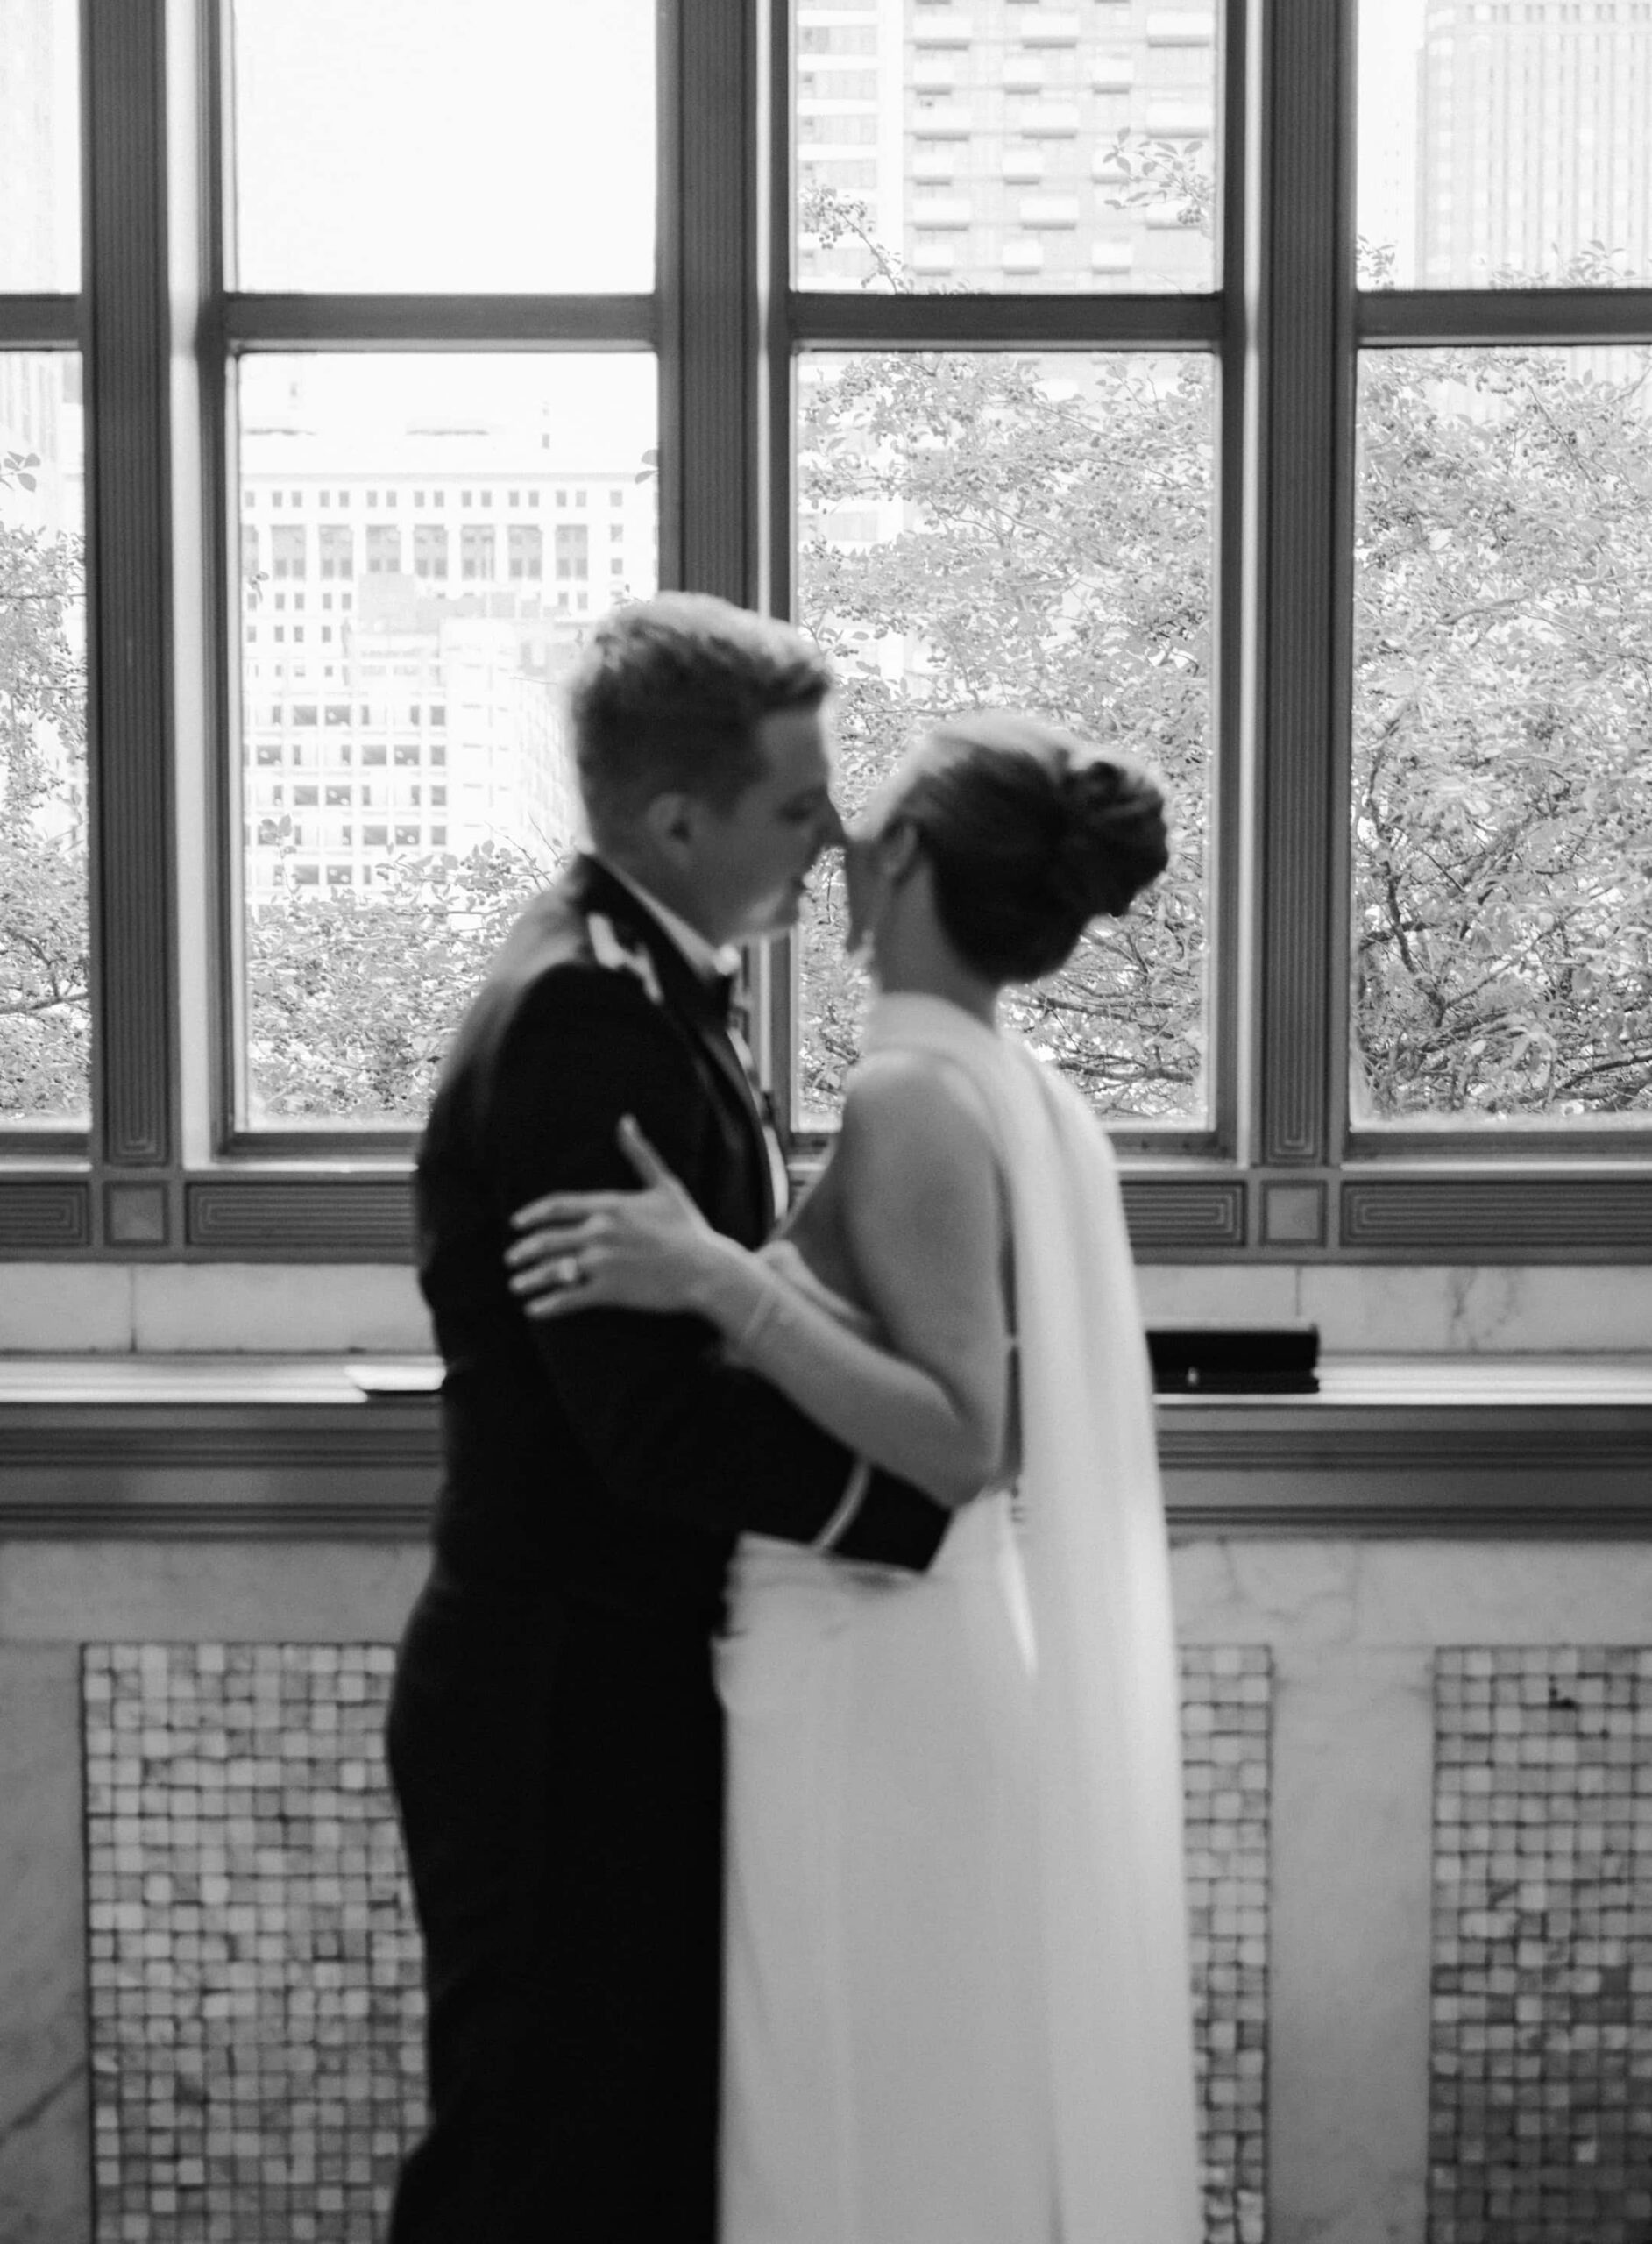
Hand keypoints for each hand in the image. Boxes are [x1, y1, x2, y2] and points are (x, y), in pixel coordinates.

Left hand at [505, 1116, 726, 1319]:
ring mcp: (602, 1262)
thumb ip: (640, 1154)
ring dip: (528, 1279)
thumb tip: (625, 1121)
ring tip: (517, 1286)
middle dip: (523, 1251)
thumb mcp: (664, 1186)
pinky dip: (547, 1305)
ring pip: (551, 1270)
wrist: (706, 1268)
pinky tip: (534, 1310)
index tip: (517, 1223)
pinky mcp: (609, 1290)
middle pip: (547, 1240)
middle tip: (511, 1259)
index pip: (557, 1206)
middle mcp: (599, 1232)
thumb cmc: (688, 1227)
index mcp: (609, 1206)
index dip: (532, 1215)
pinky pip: (568, 1298)